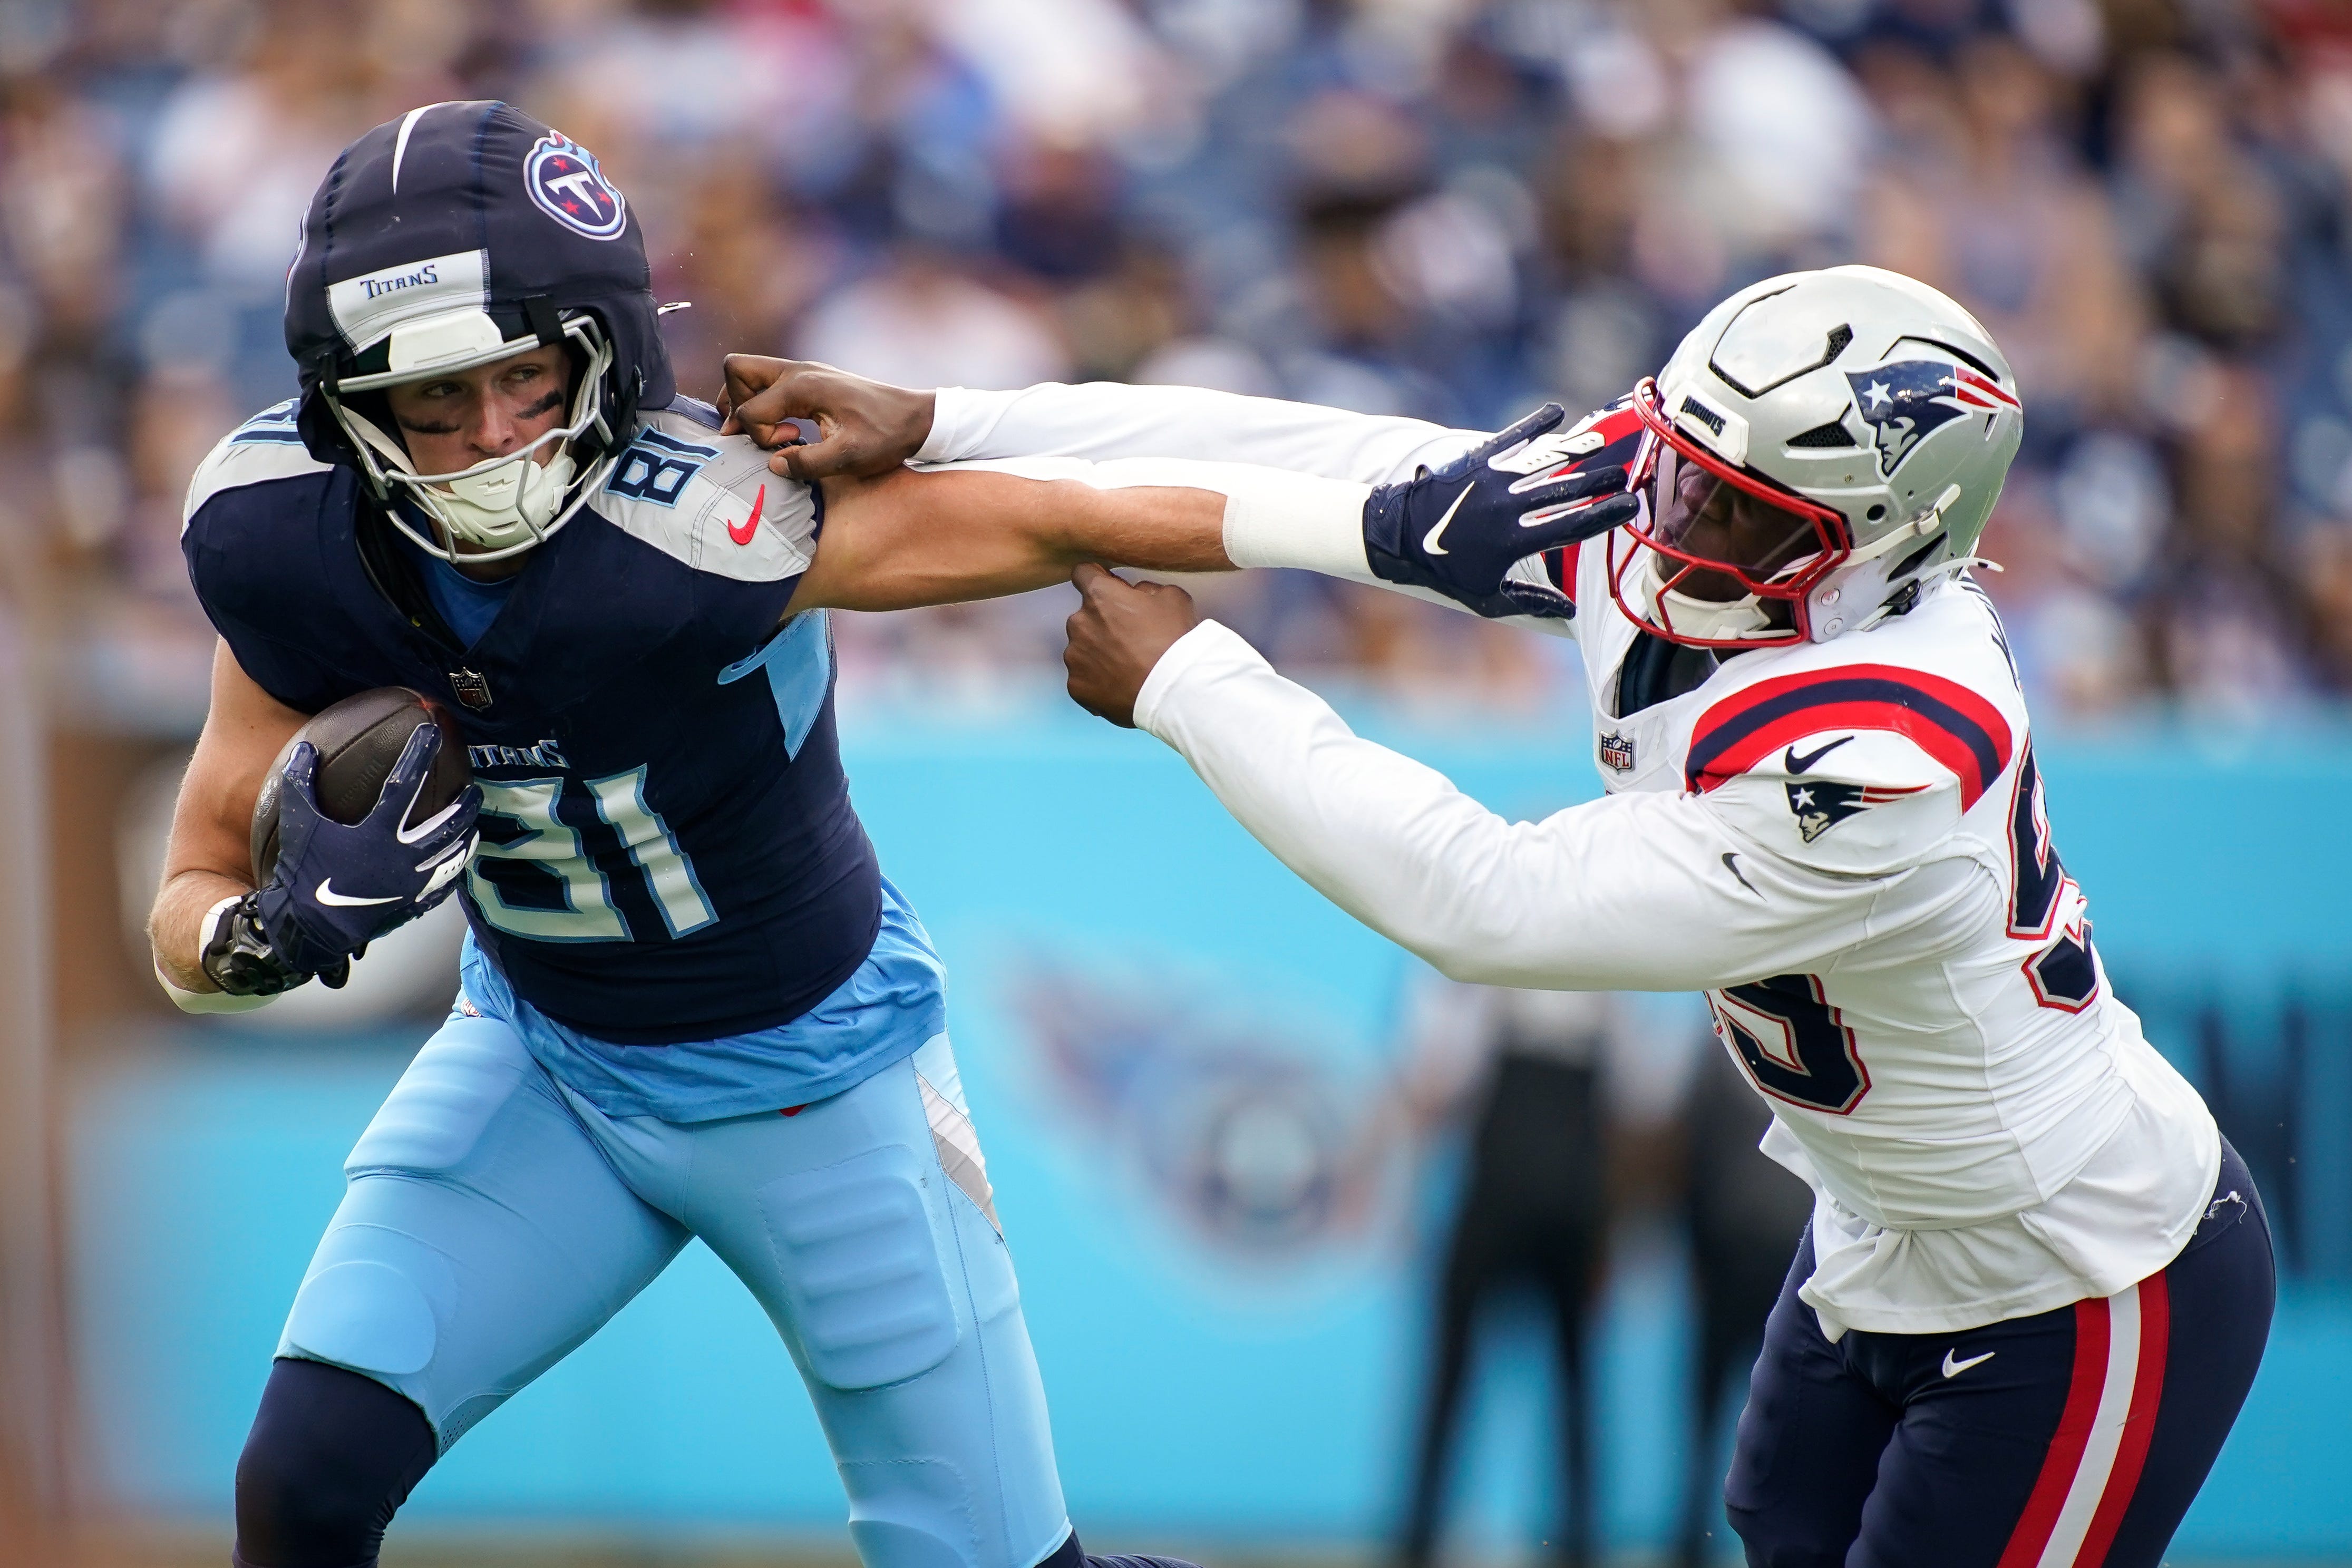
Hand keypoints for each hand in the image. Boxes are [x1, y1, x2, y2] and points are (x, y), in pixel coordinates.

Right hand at [255, 726, 480, 976]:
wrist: (309, 926)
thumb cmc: (304, 871)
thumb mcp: (300, 823)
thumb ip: (302, 784)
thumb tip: (303, 749)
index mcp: (377, 832)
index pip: (406, 783)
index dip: (419, 754)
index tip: (432, 732)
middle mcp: (403, 855)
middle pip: (448, 824)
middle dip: (465, 804)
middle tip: (474, 789)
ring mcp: (413, 881)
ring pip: (453, 854)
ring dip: (466, 835)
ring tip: (473, 822)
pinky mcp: (414, 901)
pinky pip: (445, 882)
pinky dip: (455, 868)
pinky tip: (459, 858)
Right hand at [718, 355, 936, 481]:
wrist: (916, 418)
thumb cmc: (886, 437)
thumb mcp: (849, 458)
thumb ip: (807, 463)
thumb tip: (773, 464)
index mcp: (803, 386)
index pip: (749, 408)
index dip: (756, 435)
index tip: (786, 445)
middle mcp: (799, 371)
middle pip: (736, 370)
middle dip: (735, 403)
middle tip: (758, 433)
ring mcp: (804, 371)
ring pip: (750, 373)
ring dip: (748, 402)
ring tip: (777, 433)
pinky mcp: (812, 379)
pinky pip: (769, 382)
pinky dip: (765, 403)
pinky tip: (790, 429)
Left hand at [1064, 564, 1201, 727]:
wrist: (1173, 691)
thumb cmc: (1174, 640)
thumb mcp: (1173, 598)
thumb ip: (1146, 589)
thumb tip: (1137, 593)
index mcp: (1099, 596)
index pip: (1083, 573)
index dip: (1099, 580)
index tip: (1111, 591)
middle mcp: (1078, 623)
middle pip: (1085, 617)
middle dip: (1103, 624)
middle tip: (1130, 639)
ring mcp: (1074, 657)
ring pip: (1082, 649)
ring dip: (1099, 654)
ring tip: (1127, 667)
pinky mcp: (1076, 686)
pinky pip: (1084, 679)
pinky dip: (1098, 681)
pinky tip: (1120, 685)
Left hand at [1362, 401, 1641, 618]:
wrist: (1393, 536)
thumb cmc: (1441, 571)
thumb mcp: (1483, 597)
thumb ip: (1528, 603)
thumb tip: (1570, 609)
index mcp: (1514, 542)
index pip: (1572, 527)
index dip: (1605, 516)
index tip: (1631, 507)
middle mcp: (1507, 507)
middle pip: (1565, 491)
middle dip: (1599, 482)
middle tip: (1625, 475)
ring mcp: (1492, 479)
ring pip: (1544, 463)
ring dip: (1577, 452)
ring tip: (1602, 444)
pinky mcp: (1476, 460)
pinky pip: (1512, 438)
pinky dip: (1536, 424)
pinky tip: (1558, 412)